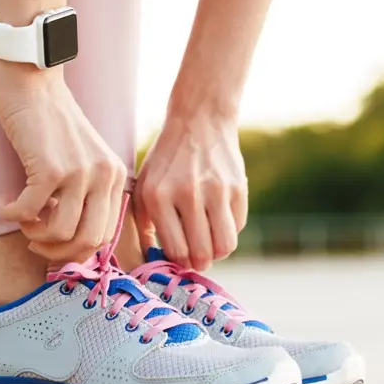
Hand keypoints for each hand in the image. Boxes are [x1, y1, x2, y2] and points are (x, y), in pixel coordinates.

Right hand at [0, 65, 126, 262]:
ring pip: (59, 233)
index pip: (105, 237)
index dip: (75, 250)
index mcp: (116, 177)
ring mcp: (80, 172)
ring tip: (20, 217)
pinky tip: (2, 201)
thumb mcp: (84, 161)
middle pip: (87, 242)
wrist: (35, 85)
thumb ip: (86, 195)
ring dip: (33, 234)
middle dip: (56, 252)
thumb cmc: (52, 125)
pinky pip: (28, 212)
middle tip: (33, 240)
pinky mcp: (50, 168)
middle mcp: (104, 176)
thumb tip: (68, 242)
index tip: (51, 242)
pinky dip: (10, 213)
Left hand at [134, 111, 247, 270]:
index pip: (176, 251)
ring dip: (218, 252)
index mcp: (159, 196)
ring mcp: (216, 190)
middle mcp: (187, 194)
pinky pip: (238, 226)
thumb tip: (154, 261)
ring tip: (210, 243)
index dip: (180, 263)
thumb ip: (144, 224)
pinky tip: (219, 219)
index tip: (181, 260)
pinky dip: (230, 230)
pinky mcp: (238, 187)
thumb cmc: (167, 160)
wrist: (199, 120)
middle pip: (202, 253)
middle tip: (198, 258)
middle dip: (200, 262)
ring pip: (225, 245)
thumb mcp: (145, 186)